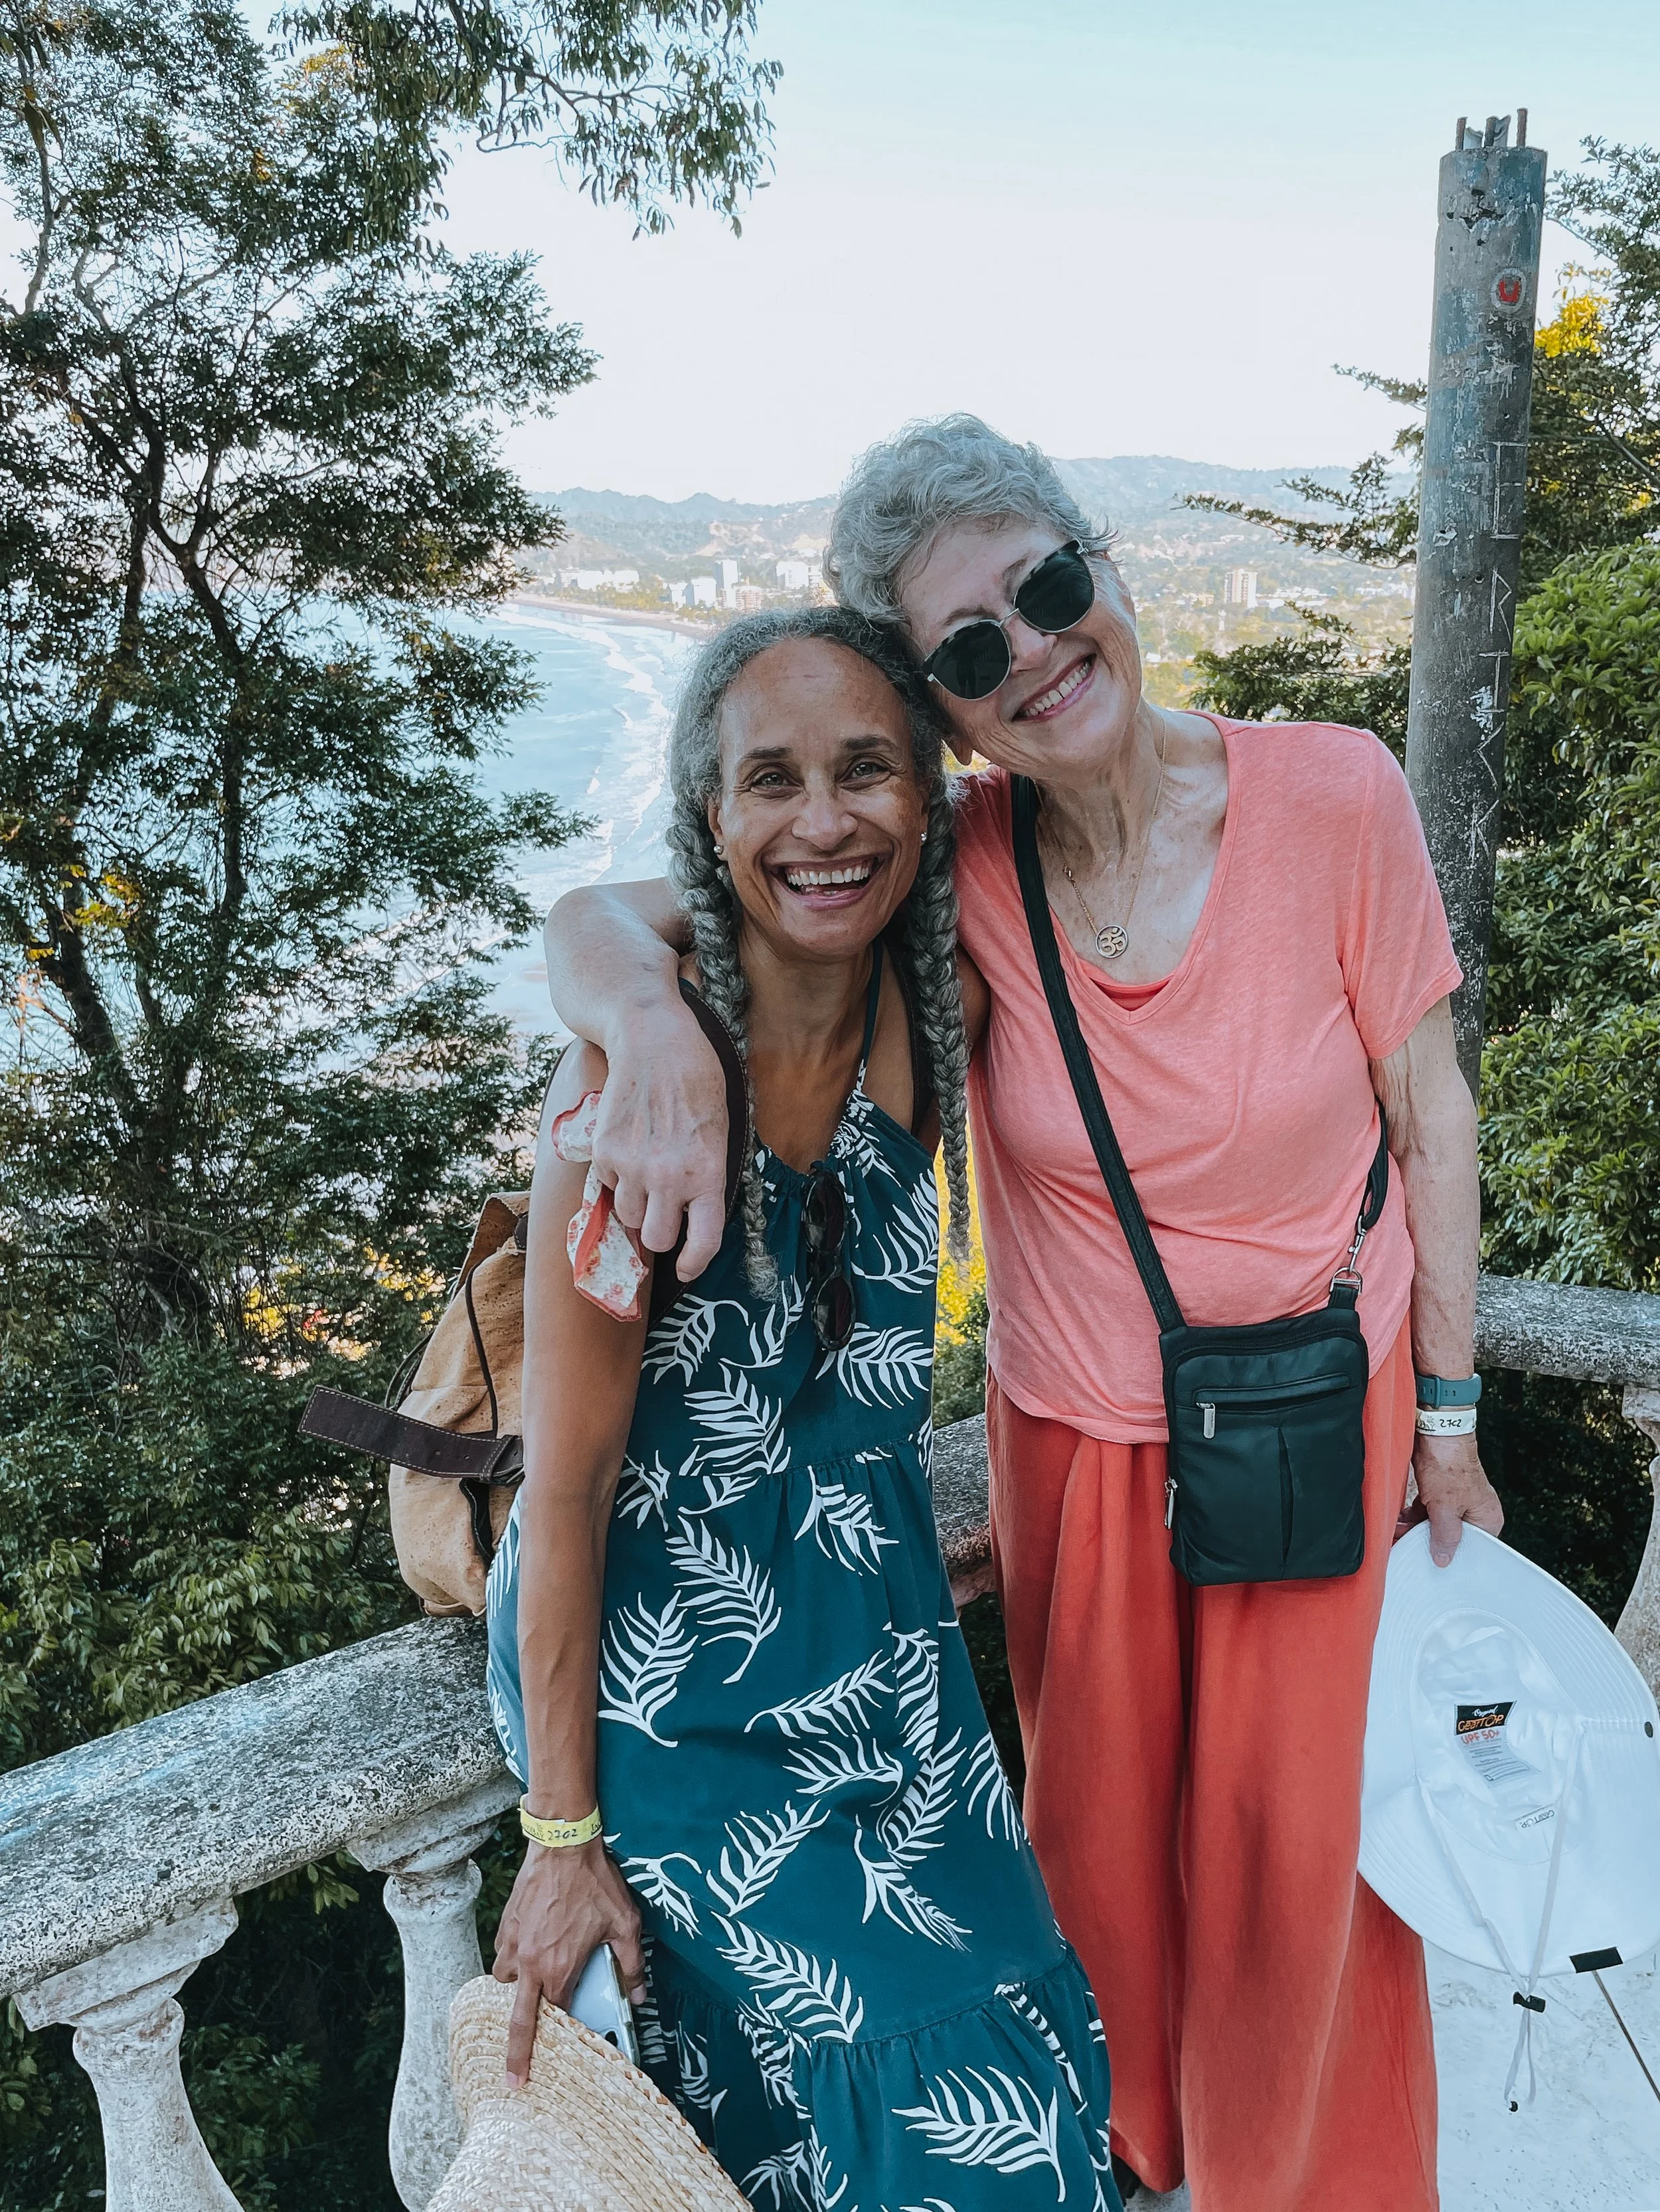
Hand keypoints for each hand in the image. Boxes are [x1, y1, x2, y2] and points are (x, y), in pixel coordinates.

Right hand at [492, 1839, 645, 2087]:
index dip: (561, 2036)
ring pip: (505, 1982)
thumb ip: (632, 1964)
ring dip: (514, 1993)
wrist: (563, 1844)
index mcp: (558, 1968)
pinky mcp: (506, 1924)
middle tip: (511, 2081)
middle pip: (517, 2019)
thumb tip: (640, 1995)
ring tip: (526, 1994)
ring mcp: (513, 1943)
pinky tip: (525, 1956)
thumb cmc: (594, 1883)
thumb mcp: (625, 1924)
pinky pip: (502, 1955)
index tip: (561, 2052)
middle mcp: (530, 1963)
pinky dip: (510, 1963)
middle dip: (514, 2054)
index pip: (556, 2016)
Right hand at [592, 1008, 729, 1279]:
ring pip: (626, 1217)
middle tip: (662, 1215)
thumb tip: (693, 1213)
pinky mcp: (604, 1151)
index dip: (695, 1262)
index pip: (704, 1241)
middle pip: (656, 1239)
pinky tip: (628, 1145)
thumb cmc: (696, 1079)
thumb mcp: (719, 1128)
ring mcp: (632, 1166)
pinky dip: (615, 1176)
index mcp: (708, 1172)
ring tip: (645, 1174)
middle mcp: (668, 1177)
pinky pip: (606, 1185)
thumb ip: (707, 1174)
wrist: (653, 1039)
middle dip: (660, 1233)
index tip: (688, 1268)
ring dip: (635, 1206)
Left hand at [1398, 1432, 1503, 1566]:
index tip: (1434, 1563)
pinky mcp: (1440, 1492)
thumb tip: (1444, 1559)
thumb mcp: (1446, 1508)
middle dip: (1428, 1541)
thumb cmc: (1450, 1466)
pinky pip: (1427, 1511)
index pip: (1473, 1549)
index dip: (1453, 1556)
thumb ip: (1445, 1536)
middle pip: (1451, 1536)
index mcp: (1487, 1519)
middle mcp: (1474, 1511)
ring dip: (1416, 1529)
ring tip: (1398, 1534)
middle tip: (1409, 1549)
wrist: (1437, 1433)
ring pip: (1436, 1524)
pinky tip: (1399, 1521)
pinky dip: (1413, 1516)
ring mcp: (1456, 1501)